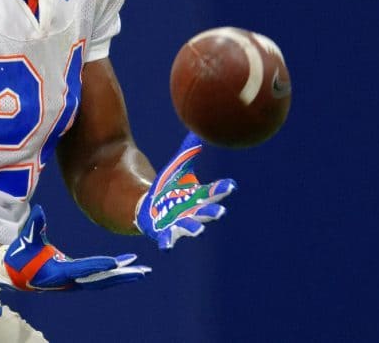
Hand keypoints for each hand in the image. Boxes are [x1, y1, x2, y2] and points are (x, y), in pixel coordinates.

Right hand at [0, 205, 150, 290]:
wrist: (15, 274)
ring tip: (143, 270)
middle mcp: (71, 280)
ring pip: (103, 281)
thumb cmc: (21, 255)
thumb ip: (35, 225)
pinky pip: (99, 278)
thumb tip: (38, 210)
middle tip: (143, 271)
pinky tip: (126, 268)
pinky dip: (113, 274)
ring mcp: (75, 282)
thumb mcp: (27, 240)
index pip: (85, 268)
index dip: (100, 264)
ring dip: (122, 276)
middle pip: (101, 279)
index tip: (117, 263)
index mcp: (60, 271)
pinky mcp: (76, 280)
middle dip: (122, 275)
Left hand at [135, 132, 236, 249]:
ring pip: (189, 226)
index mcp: (197, 197)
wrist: (148, 207)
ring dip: (194, 227)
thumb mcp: (178, 166)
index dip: (221, 189)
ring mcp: (179, 224)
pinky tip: (166, 247)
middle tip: (220, 211)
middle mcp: (191, 212)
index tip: (230, 185)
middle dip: (211, 211)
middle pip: (204, 211)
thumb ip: (188, 150)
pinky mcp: (163, 232)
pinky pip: (167, 238)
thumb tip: (199, 130)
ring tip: (199, 229)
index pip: (213, 192)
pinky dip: (167, 242)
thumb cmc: (168, 188)